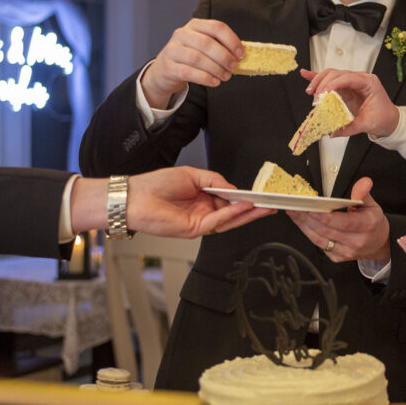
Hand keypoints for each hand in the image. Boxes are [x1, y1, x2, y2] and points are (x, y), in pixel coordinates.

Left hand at [125, 166, 272, 236]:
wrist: (135, 196)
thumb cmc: (156, 184)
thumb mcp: (192, 175)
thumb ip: (215, 181)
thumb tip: (234, 189)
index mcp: (203, 199)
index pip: (230, 201)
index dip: (246, 199)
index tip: (260, 196)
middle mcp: (203, 212)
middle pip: (233, 214)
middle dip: (253, 210)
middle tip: (270, 206)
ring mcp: (199, 222)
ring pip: (228, 221)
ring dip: (247, 215)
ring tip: (263, 207)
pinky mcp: (193, 229)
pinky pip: (217, 222)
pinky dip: (231, 214)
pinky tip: (242, 207)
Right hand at [141, 18, 243, 108]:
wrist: (164, 70)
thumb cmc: (189, 57)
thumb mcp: (203, 46)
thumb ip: (220, 46)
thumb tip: (241, 55)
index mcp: (195, 25)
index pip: (217, 27)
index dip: (232, 41)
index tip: (241, 54)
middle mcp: (182, 34)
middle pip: (207, 43)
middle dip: (224, 57)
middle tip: (234, 67)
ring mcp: (173, 50)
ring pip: (198, 58)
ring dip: (216, 69)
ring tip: (226, 76)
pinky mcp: (168, 66)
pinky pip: (189, 72)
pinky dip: (205, 78)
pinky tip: (214, 82)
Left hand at [287, 177, 389, 262]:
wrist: (379, 244)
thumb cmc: (373, 223)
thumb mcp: (372, 205)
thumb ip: (363, 193)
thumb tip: (364, 182)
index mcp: (366, 226)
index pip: (343, 223)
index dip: (326, 218)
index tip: (312, 210)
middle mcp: (356, 241)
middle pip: (327, 231)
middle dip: (308, 219)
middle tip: (296, 207)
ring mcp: (346, 252)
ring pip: (320, 240)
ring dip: (304, 226)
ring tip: (294, 213)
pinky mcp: (337, 257)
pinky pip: (320, 246)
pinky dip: (309, 234)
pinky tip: (302, 224)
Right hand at [300, 69, 399, 138]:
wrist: (389, 120)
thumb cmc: (383, 118)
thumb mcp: (367, 124)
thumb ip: (349, 128)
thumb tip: (332, 131)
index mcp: (369, 83)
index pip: (348, 77)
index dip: (333, 83)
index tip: (323, 93)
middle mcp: (360, 79)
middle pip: (337, 73)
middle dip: (323, 84)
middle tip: (316, 99)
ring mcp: (352, 82)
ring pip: (331, 75)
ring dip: (319, 81)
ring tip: (310, 91)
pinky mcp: (346, 88)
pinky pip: (330, 80)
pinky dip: (318, 78)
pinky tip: (307, 74)